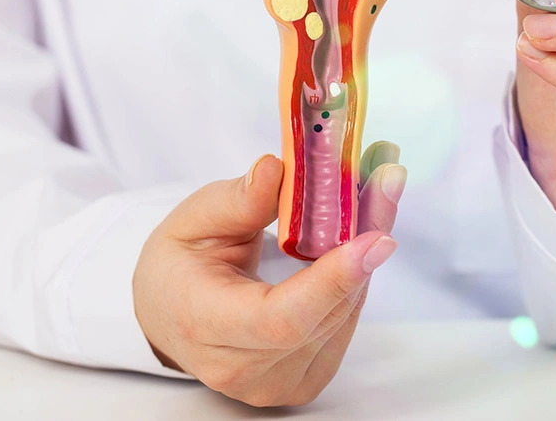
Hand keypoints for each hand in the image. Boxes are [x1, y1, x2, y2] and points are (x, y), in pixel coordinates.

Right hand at [133, 143, 404, 406]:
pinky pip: (343, 326)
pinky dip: (354, 280)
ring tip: (378, 198)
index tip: (374, 238)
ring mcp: (276, 384)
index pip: (279, 319)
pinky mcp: (302, 382)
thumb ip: (237, 200)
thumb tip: (275, 171)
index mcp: (206, 325)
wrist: (168, 314)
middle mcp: (242, 368)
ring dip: (365, 258)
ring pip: (342, 318)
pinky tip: (358, 241)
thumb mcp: (193, 220)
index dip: (332, 281)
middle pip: (323, 314)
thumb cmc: (179, 265)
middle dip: (362, 248)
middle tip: (386, 184)